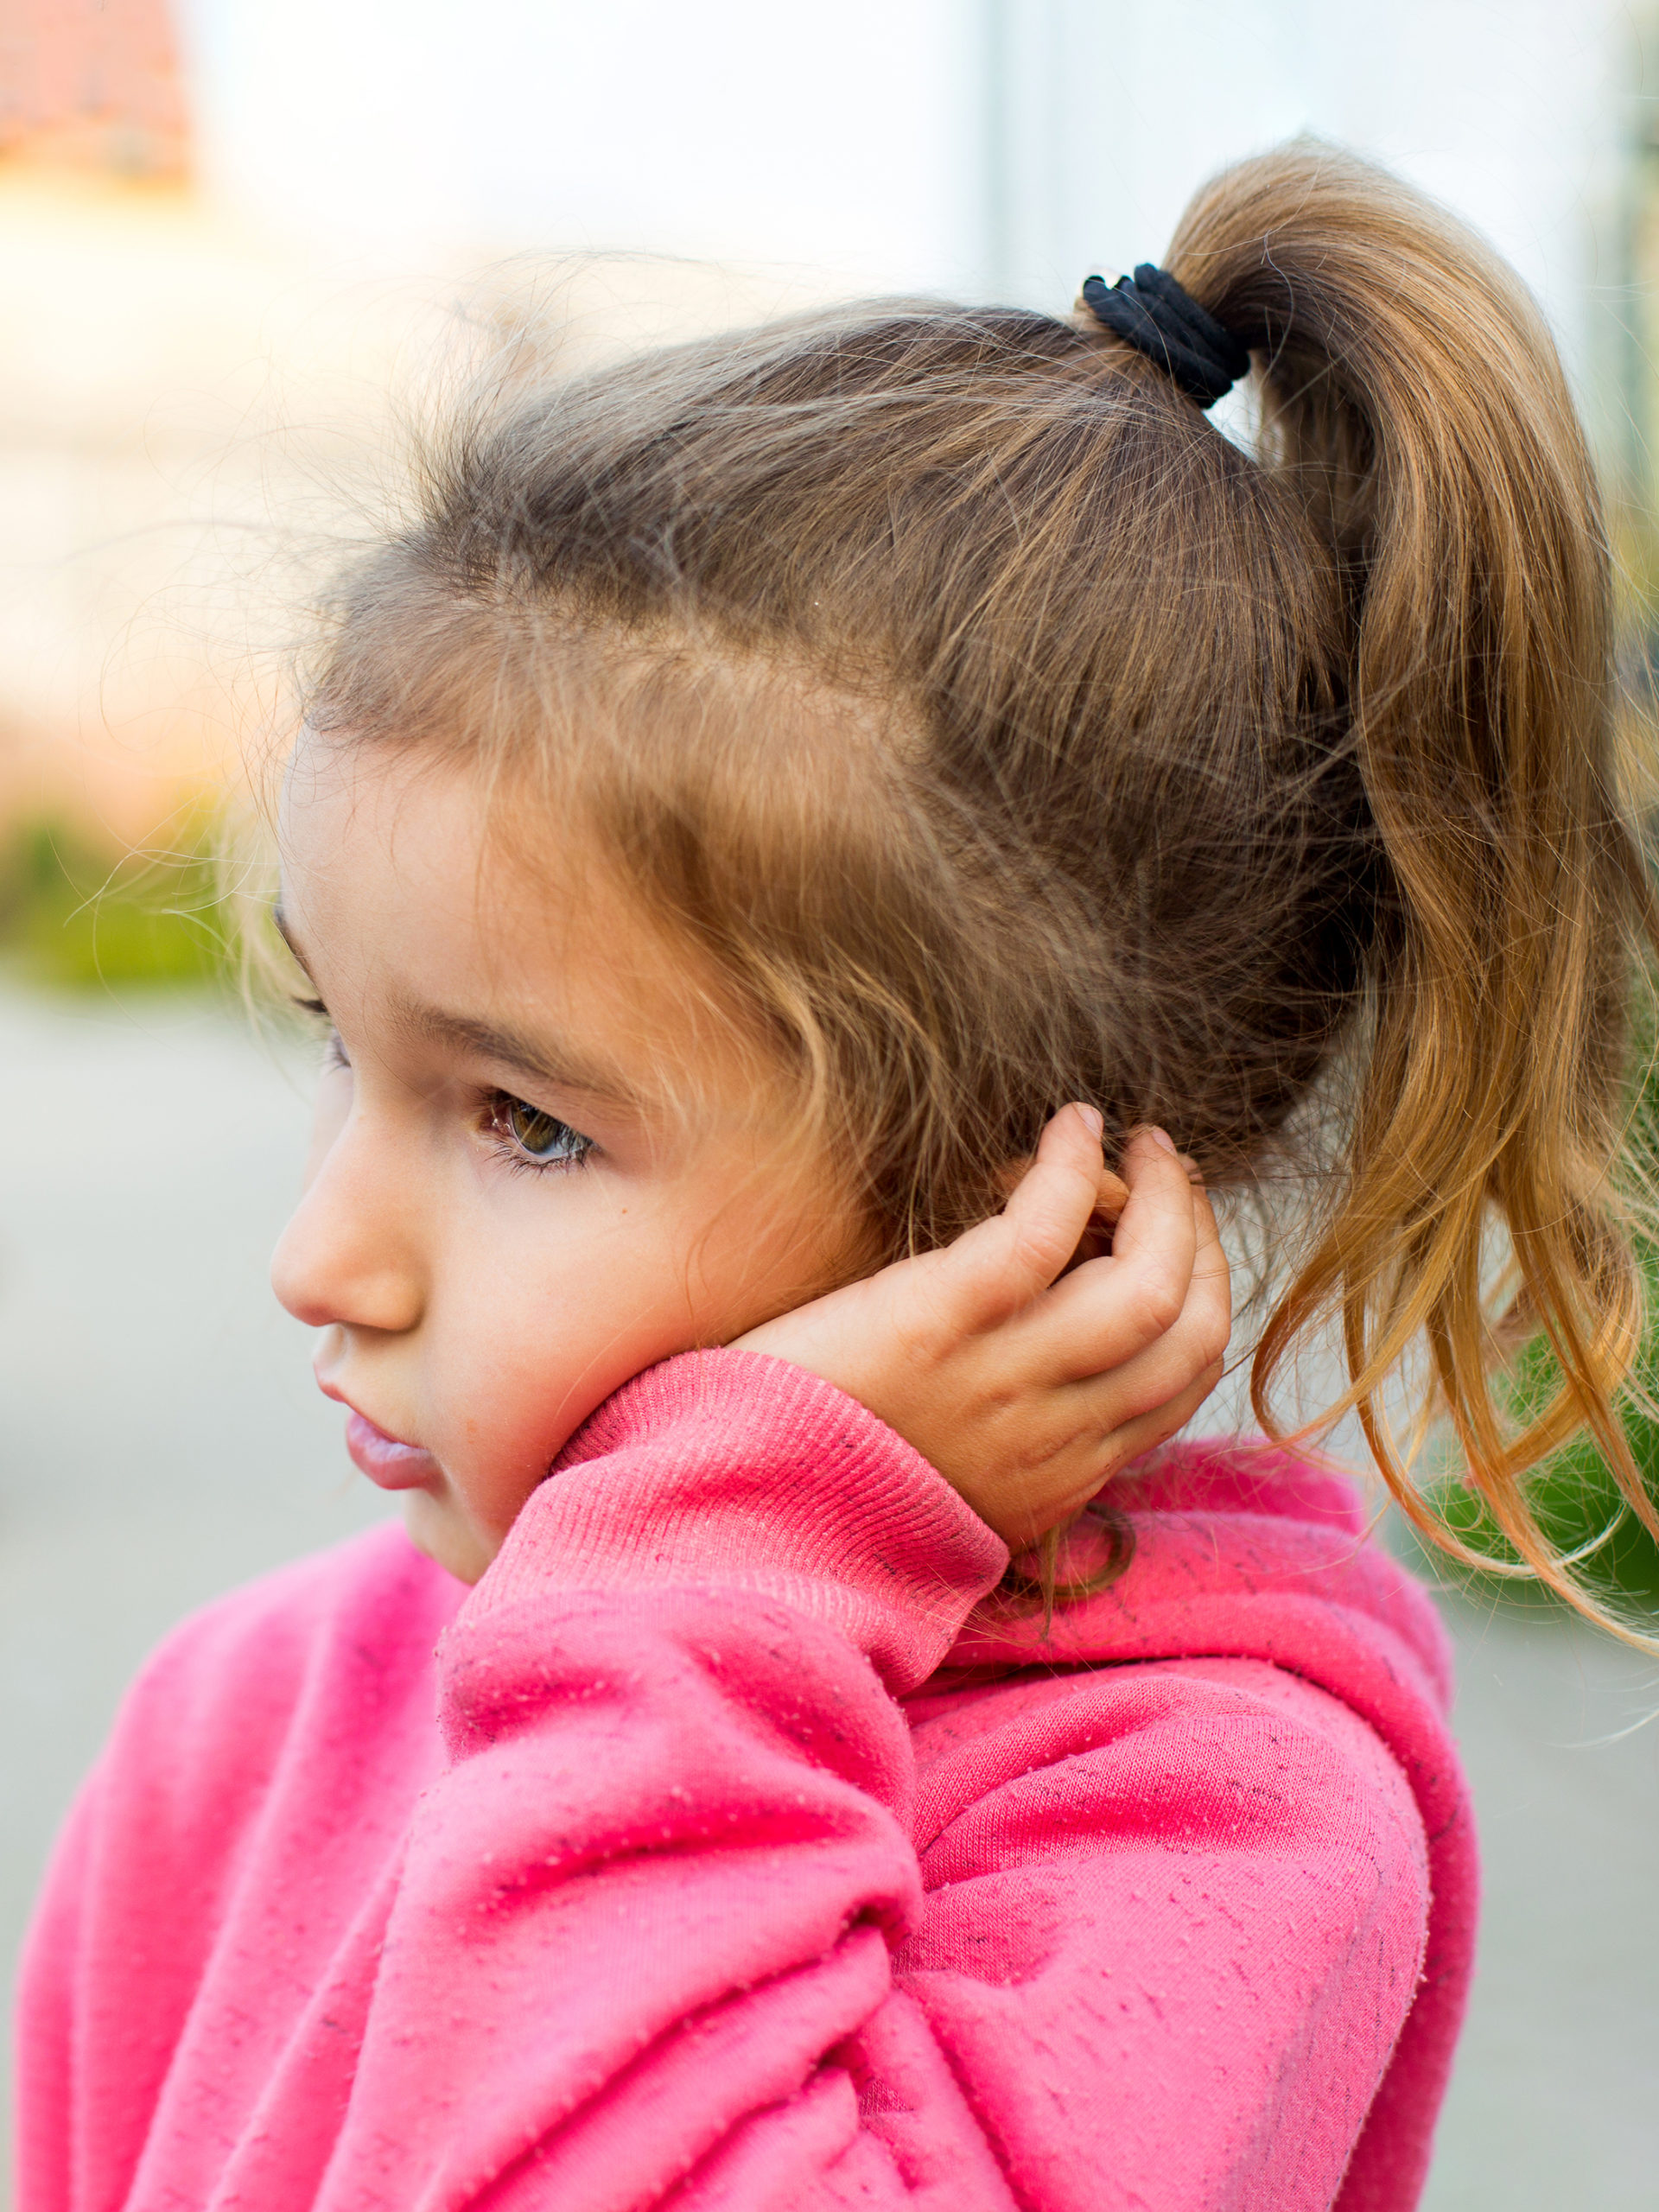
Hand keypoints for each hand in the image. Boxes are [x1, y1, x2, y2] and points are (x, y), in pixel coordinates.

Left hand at [735, 1105, 1231, 1548]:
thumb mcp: (949, 1489)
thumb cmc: (820, 1477)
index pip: (1183, 1385)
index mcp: (1057, 1478)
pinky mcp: (937, 1322)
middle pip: (1188, 1331)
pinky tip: (1068, 1128)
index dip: (1203, 1297)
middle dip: (1200, 1239)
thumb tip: (1055, 1365)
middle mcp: (1051, 1437)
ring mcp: (1000, 1380)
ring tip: (1141, 1142)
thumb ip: (1014, 1443)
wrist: (727, 1516)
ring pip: (1147, 1284)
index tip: (1181, 1240)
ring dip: (1162, 1196)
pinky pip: (1044, 1232)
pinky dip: (1072, 1168)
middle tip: (1174, 1174)